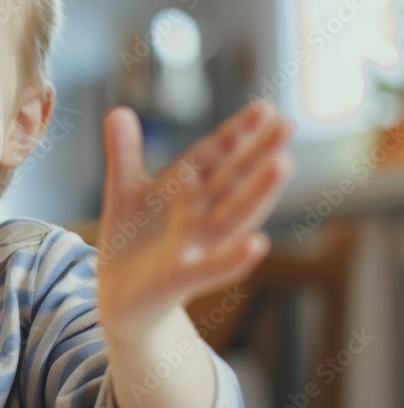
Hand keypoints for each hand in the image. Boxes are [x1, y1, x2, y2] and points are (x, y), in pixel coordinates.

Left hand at [95, 102, 293, 340]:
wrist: (118, 300)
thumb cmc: (131, 244)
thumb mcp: (124, 193)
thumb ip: (124, 155)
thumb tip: (118, 110)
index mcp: (187, 193)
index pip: (215, 158)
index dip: (236, 135)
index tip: (264, 107)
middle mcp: (199, 218)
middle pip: (232, 183)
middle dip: (257, 155)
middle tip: (288, 125)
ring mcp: (194, 249)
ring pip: (230, 219)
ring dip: (256, 194)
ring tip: (281, 164)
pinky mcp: (179, 279)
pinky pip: (210, 269)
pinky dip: (233, 258)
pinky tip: (258, 244)